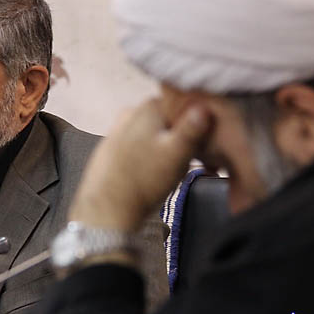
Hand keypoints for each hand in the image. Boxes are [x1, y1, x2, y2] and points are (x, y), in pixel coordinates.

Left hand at [70, 99, 211, 231]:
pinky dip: (148, 157)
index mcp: (149, 107)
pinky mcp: (109, 148)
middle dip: (180, 138)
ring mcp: (117, 129)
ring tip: (169, 172)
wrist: (107, 208)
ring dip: (165, 149)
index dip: (197, 124)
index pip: (183, 105)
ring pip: (153, 134)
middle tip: (190, 163)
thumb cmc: (145, 179)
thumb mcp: (178, 153)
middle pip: (167, 120)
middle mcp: (130, 112)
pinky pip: (138, 146)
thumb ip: (193, 127)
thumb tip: (205, 105)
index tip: (204, 144)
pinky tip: (150, 175)